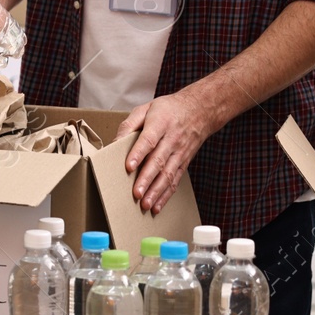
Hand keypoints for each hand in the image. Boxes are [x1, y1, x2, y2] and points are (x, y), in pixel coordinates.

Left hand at [119, 91, 218, 213]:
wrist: (200, 110)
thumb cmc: (169, 110)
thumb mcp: (147, 108)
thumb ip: (129, 124)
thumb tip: (114, 142)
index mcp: (161, 123)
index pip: (148, 140)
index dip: (138, 154)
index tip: (128, 167)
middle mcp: (172, 139)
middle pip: (158, 161)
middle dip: (146, 179)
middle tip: (136, 194)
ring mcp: (179, 152)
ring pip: (168, 174)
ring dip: (156, 191)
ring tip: (145, 205)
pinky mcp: (184, 163)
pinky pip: (175, 181)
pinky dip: (166, 195)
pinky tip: (157, 206)